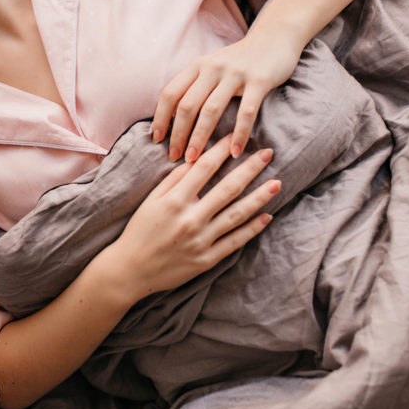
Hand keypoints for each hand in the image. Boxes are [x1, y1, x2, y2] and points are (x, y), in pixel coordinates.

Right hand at [100, 137, 278, 302]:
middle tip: (268, 154)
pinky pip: (235, 241)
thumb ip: (174, 180)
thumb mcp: (150, 200)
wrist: (131, 270)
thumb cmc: (139, 231)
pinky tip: (267, 215)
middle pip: (227, 189)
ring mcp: (201, 240)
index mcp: (174, 201)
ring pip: (237, 214)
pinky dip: (252, 228)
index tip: (235, 137)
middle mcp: (190, 219)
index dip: (221, 150)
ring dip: (259, 197)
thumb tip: (195, 160)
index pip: (204, 169)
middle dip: (250, 169)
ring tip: (277, 183)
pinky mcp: (207, 259)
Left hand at [151, 30, 302, 161]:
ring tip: (196, 160)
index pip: (170, 92)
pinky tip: (234, 153)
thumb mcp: (212, 67)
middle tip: (175, 157)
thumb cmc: (238, 61)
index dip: (161, 117)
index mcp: (197, 65)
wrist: (274, 39)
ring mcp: (235, 73)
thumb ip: (194, 86)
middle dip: (178, 134)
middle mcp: (212, 67)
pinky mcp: (259, 80)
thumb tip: (172, 116)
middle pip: (187, 105)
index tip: (157, 140)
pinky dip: (239, 134)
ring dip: (201, 138)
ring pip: (211, 110)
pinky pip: (246, 112)